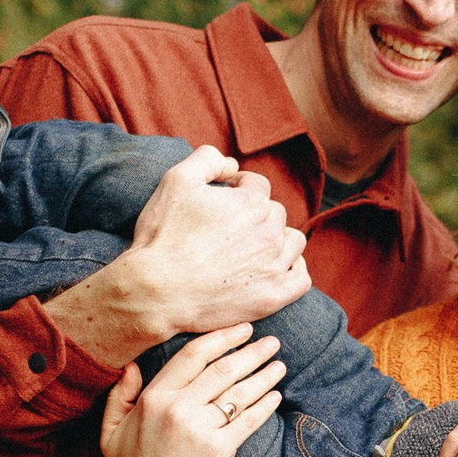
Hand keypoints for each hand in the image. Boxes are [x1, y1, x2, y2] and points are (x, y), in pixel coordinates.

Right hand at [44, 148, 309, 366]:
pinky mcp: (272, 297)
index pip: (257, 185)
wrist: (156, 292)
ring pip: (293, 242)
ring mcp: (274, 267)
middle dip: (255, 215)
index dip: (237, 188)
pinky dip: (292, 270)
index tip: (221, 202)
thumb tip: (232, 165)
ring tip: (253, 247)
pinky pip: (301, 279)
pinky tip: (274, 269)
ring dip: (278, 240)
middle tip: (228, 229)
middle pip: (275, 213)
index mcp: (252, 202)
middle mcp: (270, 232)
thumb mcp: (176, 180)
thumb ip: (207, 159)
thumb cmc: (163, 236)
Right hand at [99, 323, 284, 456]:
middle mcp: (177, 409)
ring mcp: (199, 429)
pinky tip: (275, 395)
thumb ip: (119, 397)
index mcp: (152, 399)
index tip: (241, 329)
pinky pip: (247, 420)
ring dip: (264, 375)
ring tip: (279, 364)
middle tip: (271, 342)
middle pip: (222, 369)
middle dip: (251, 352)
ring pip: (239, 392)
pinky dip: (264, 405)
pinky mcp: (219, 450)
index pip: (192, 356)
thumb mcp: (110, 433)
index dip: (220, 338)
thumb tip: (132, 366)